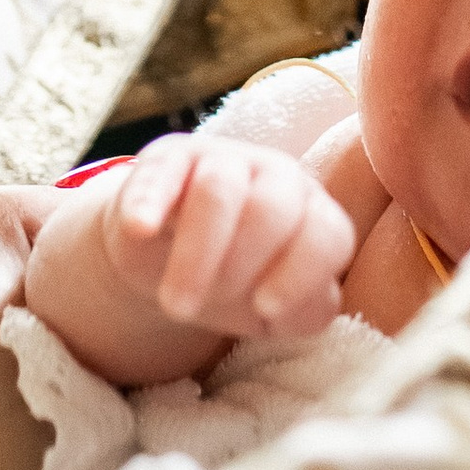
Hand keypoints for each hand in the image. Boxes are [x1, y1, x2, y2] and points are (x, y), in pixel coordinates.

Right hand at [102, 135, 357, 343]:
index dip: (299, 276)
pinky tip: (141, 229)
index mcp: (312, 213)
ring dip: (197, 253)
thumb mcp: (274, 308)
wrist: (170, 254)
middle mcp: (276, 177)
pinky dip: (151, 200)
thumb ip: (305, 309)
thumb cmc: (237, 280)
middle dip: (239, 268)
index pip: (329, 235)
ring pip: (219, 189)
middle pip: (272, 210)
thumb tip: (300, 306)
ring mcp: (221, 160)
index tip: (265, 311)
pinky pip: (162, 171)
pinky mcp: (168, 158)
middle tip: (207, 308)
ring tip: (177, 305)